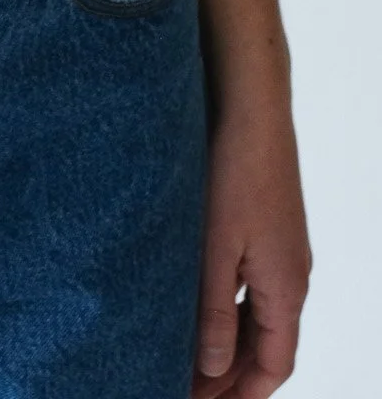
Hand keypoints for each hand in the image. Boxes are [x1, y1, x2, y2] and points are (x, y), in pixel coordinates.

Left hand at [192, 90, 311, 396]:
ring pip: (259, 315)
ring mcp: (281, 249)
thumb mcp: (217, 249)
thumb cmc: (236, 172)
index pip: (274, 365)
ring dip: (229, 341)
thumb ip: (215, 311)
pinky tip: (197, 304)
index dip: (243, 394)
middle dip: (232, 375)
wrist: (251, 108)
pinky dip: (229, 307)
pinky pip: (253, 285)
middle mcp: (291, 274)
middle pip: (268, 345)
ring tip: (185, 357)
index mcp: (287, 287)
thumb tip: (214, 367)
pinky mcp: (265, 226)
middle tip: (186, 388)